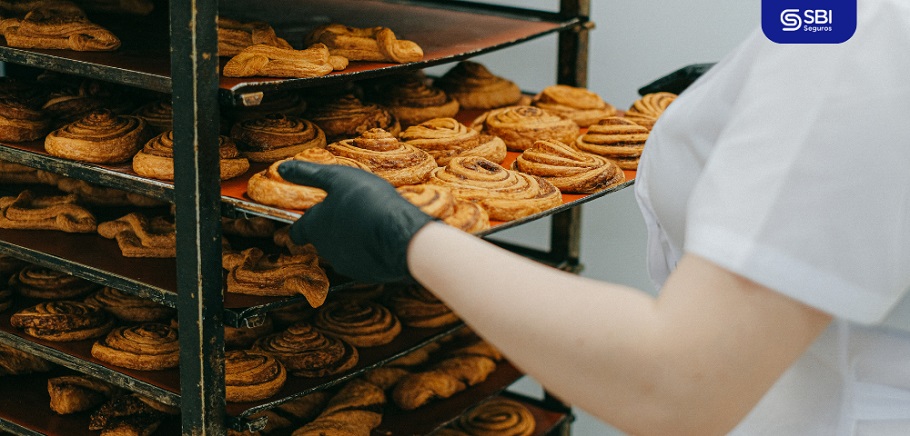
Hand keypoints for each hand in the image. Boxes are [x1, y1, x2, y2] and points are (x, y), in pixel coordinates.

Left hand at [278, 161, 433, 282]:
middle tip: (349, 212)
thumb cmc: (367, 202)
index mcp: (315, 226)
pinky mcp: (367, 274)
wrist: (401, 236)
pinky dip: (369, 251)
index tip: (305, 220)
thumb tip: (282, 168)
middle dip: (332, 228)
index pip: (297, 232)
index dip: (301, 225)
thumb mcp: (336, 178)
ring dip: (351, 239)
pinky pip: (364, 260)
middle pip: (322, 240)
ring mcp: (347, 264)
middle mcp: (326, 249)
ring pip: (343, 250)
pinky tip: (383, 237)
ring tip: (370, 222)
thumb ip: (308, 174)